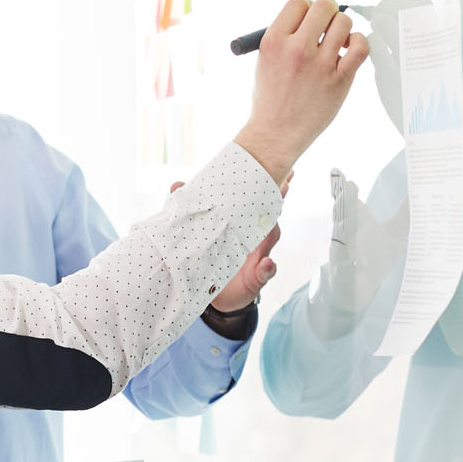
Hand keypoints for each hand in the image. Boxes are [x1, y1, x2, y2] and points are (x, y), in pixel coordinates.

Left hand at [174, 180, 279, 311]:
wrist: (216, 295)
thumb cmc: (210, 258)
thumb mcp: (200, 233)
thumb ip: (190, 210)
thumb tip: (177, 184)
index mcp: (241, 224)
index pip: (254, 201)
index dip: (263, 184)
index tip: (270, 165)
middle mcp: (255, 238)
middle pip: (269, 214)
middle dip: (278, 198)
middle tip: (285, 182)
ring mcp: (259, 257)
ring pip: (271, 240)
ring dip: (273, 230)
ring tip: (274, 222)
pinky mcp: (257, 278)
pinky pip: (266, 272)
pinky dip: (267, 268)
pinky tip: (267, 264)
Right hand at [233, 0, 369, 182]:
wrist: (276, 132)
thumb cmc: (271, 97)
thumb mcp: (265, 60)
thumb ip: (285, 37)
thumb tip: (311, 17)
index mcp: (272, 42)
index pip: (297, 3)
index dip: (305, 8)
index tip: (307, 20)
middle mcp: (296, 49)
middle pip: (323, 6)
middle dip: (327, 12)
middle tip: (325, 26)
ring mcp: (320, 64)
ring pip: (344, 23)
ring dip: (342, 27)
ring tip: (336, 41)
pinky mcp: (340, 78)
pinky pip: (360, 46)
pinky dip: (358, 41)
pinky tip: (349, 48)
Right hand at [310, 169, 406, 336]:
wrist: (355, 289)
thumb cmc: (373, 257)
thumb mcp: (394, 234)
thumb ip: (404, 215)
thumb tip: (420, 192)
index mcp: (356, 222)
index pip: (346, 201)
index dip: (342, 186)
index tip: (339, 170)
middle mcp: (346, 234)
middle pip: (342, 214)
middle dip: (344, 199)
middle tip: (346, 183)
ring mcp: (343, 254)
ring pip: (341, 238)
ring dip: (344, 226)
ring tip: (352, 217)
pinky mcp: (345, 274)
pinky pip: (347, 268)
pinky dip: (351, 264)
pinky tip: (358, 262)